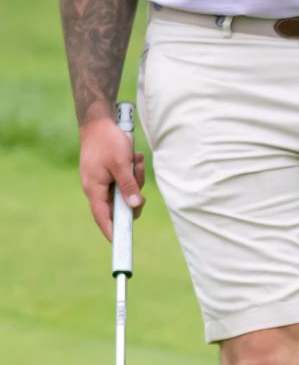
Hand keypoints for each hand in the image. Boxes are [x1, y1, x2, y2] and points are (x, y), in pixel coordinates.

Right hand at [79, 116, 145, 241]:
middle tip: (138, 179)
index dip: (113, 232)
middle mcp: (96, 188)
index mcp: (94, 189)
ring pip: (125, 192)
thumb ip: (128, 186)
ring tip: (136, 161)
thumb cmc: (107, 141)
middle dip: (134, 196)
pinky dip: (133, 172)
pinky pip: (125, 180)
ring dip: (136, 179)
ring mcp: (102, 181)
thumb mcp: (121, 164)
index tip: (122, 244)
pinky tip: (135, 157)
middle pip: (119, 206)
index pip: (103, 218)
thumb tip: (134, 206)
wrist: (98, 120)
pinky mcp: (109, 173)